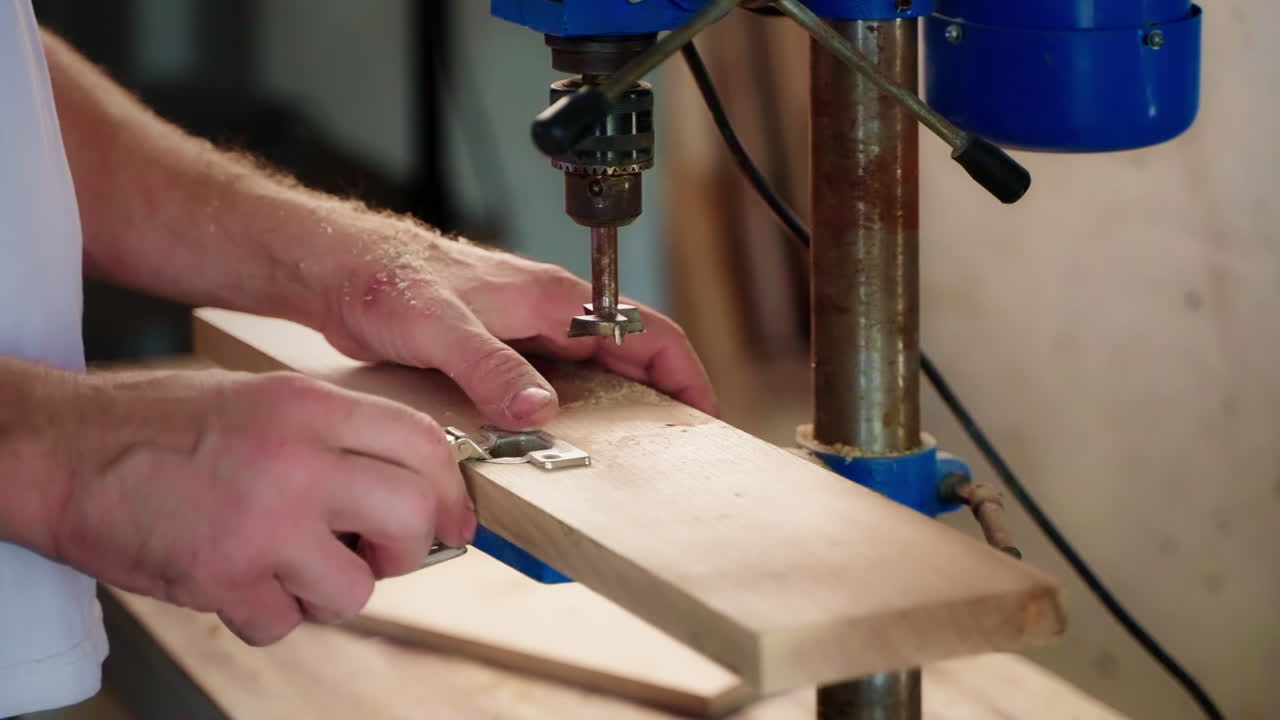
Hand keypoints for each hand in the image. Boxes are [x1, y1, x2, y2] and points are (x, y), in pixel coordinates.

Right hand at [54, 369, 473, 644]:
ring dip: (331, 590)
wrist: (60, 452)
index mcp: (308, 406)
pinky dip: (268, 614)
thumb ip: (335, 437)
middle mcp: (295, 460)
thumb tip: (406, 486)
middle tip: (378, 551)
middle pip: (411, 516)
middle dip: (409, 548)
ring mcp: (260, 523)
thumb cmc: (160, 425)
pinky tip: (238, 580)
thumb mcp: (264, 401)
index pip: (423, 443)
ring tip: (290, 566)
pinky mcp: (222, 578)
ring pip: (356, 589)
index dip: (450, 490)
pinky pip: (285, 623)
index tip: (452, 520)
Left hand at [312, 220, 717, 428]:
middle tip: (673, 449)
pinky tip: (561, 442)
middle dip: (660, 398)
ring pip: (593, 371)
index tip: (702, 414)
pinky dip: (573, 410)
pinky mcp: (500, 347)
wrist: (340, 268)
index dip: (683, 372)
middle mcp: (548, 312)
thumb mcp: (439, 327)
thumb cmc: (386, 277)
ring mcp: (525, 330)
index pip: (646, 330)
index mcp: (552, 298)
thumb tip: (539, 410)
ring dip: (617, 407)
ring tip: (628, 455)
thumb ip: (490, 367)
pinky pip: (556, 381)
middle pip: (629, 355)